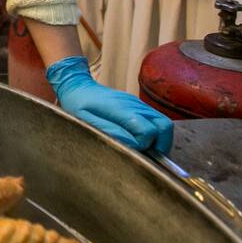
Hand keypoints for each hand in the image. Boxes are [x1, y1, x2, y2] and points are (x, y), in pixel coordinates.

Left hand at [46, 56, 172, 153]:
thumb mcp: (84, 121)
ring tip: (147, 150)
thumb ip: (109, 131)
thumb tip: (133, 144)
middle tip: (149, 156)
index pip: (148, 130)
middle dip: (162, 145)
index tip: (133, 151)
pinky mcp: (139, 106)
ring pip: (164, 123)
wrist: (77, 86)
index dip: (144, 145)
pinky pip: (157, 120)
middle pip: (164, 126)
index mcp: (120, 109)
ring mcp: (138, 104)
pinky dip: (157, 133)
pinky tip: (143, 141)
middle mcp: (134, 105)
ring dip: (161, 140)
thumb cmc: (77, 106)